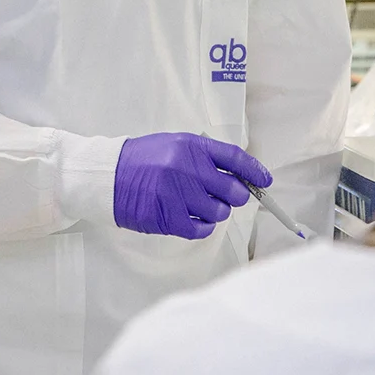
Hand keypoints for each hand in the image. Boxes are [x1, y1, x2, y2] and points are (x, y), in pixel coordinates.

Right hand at [112, 133, 272, 239]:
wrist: (108, 176)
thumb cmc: (144, 160)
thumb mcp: (175, 145)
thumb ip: (205, 157)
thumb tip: (240, 176)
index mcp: (191, 147)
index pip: (235, 158)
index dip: (255, 171)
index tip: (265, 181)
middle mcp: (187, 168)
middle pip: (234, 190)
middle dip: (235, 196)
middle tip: (224, 196)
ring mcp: (178, 194)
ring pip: (219, 212)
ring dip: (215, 211)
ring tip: (197, 204)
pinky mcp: (168, 218)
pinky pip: (202, 229)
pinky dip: (202, 226)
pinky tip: (192, 218)